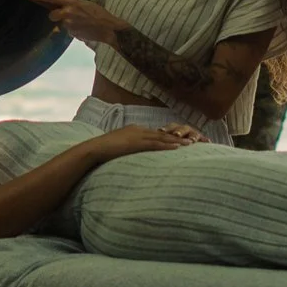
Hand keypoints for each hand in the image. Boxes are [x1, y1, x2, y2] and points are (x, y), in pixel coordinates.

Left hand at [27, 0, 126, 44]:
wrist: (109, 28)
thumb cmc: (99, 13)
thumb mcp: (84, 4)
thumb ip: (72, 6)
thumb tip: (62, 10)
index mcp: (72, 1)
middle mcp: (68, 12)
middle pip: (52, 15)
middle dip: (56, 16)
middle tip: (67, 16)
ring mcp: (69, 24)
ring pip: (63, 24)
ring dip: (69, 24)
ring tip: (83, 23)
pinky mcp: (73, 34)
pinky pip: (70, 32)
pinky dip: (76, 31)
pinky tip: (85, 29)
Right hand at [84, 125, 198, 161]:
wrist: (94, 149)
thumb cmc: (104, 151)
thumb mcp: (119, 148)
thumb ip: (129, 149)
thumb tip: (133, 155)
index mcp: (135, 131)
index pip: (156, 134)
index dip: (170, 136)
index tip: (181, 139)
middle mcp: (139, 130)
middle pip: (163, 134)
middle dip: (178, 137)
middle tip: (192, 139)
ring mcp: (138, 135)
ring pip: (162, 138)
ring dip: (177, 141)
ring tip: (191, 144)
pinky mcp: (136, 143)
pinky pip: (155, 144)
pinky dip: (167, 146)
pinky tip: (177, 148)